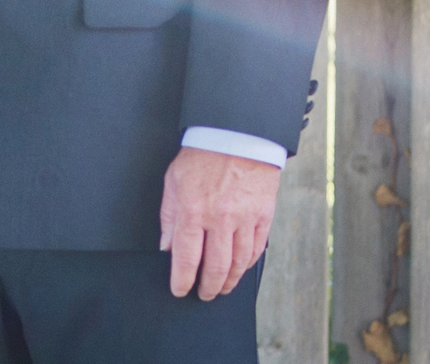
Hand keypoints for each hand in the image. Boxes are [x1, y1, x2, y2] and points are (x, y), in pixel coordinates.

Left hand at [158, 147, 281, 299]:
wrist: (236, 134)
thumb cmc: (201, 156)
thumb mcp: (173, 180)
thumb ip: (169, 216)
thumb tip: (166, 247)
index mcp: (193, 210)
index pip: (186, 258)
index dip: (182, 280)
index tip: (180, 290)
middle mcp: (220, 218)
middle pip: (215, 268)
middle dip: (208, 288)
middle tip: (203, 295)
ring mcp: (245, 218)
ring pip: (238, 263)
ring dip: (229, 281)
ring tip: (222, 288)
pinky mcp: (264, 215)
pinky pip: (256, 249)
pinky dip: (247, 264)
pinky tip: (240, 269)